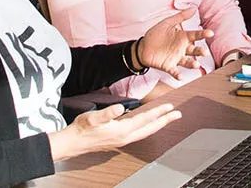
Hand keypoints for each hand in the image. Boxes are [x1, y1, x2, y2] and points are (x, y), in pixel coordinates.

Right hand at [49, 103, 181, 160]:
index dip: (158, 112)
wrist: (73, 142)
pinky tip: (148, 125)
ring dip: (158, 125)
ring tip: (167, 118)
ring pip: (145, 132)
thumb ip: (108, 113)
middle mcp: (125, 138)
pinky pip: (139, 134)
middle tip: (178, 114)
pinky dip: (148, 128)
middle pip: (150, 128)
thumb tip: (121, 108)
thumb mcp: (93, 118)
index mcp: (122, 131)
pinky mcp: (119, 141)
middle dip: (165, 121)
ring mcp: (123, 141)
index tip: (170, 107)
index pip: (145, 119)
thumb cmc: (82, 129)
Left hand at [137, 8, 212, 78]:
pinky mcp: (168, 66)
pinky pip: (174, 71)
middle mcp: (182, 49)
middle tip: (205, 52)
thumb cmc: (157, 34)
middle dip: (200, 51)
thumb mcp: (168, 23)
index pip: (196, 35)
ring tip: (196, 65)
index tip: (210, 33)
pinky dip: (178, 74)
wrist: (143, 46)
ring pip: (187, 61)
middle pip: (194, 50)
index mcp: (183, 37)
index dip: (203, 34)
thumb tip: (193, 8)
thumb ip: (180, 17)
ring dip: (192, 64)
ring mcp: (176, 58)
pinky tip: (181, 76)